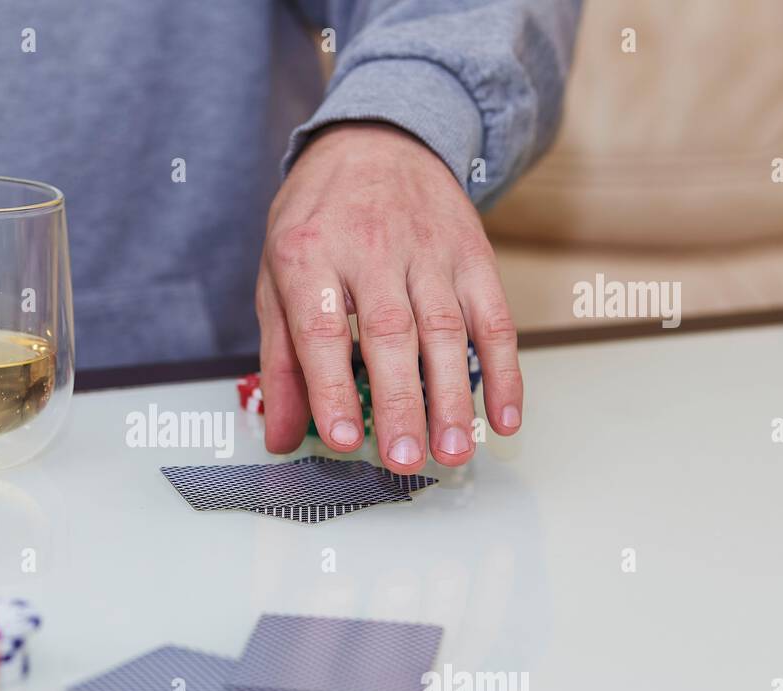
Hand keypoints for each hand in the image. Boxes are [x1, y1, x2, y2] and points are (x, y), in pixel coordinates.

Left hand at [257, 122, 521, 472]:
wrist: (377, 138)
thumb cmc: (318, 221)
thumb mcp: (278, 278)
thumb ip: (281, 362)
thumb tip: (280, 437)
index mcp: (309, 253)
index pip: (321, 328)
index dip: (332, 387)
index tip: (345, 438)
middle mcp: (371, 249)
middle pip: (391, 333)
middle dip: (401, 402)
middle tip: (404, 459)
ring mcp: (428, 250)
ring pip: (447, 330)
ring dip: (453, 397)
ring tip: (453, 451)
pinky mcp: (472, 254)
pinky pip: (494, 317)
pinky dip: (504, 370)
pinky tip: (503, 417)